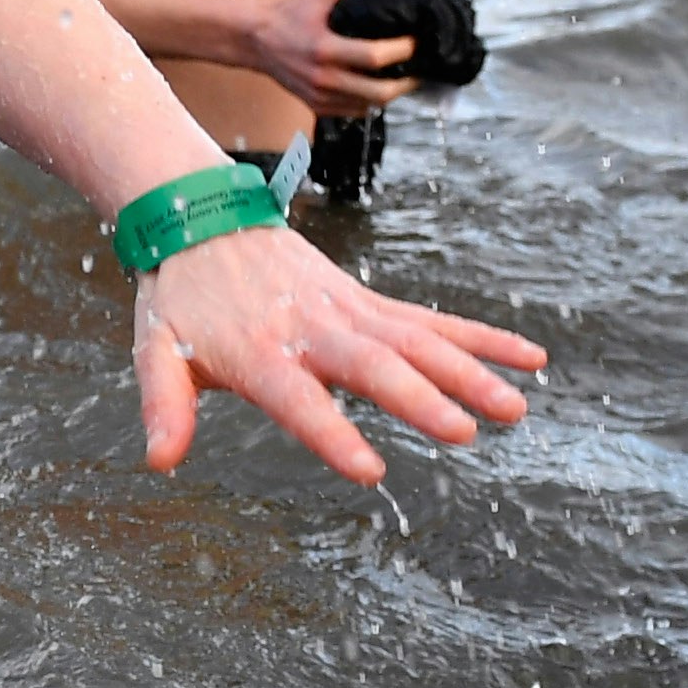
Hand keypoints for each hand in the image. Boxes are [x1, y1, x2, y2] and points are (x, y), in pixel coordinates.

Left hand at [131, 222, 544, 483]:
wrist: (202, 217)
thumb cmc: (181, 297)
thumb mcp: (156, 348)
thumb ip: (163, 404)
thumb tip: (158, 461)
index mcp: (260, 351)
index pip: (300, 400)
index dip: (333, 433)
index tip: (371, 470)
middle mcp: (313, 329)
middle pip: (373, 367)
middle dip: (421, 399)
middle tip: (465, 432)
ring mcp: (350, 311)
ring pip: (418, 343)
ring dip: (469, 373)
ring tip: (516, 409)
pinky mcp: (371, 303)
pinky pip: (434, 323)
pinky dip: (483, 339)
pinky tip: (531, 360)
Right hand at [238, 0, 421, 115]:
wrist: (255, 39)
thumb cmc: (290, 13)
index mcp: (324, 48)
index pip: (376, 56)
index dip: (403, 51)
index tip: (417, 42)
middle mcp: (322, 77)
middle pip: (379, 92)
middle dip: (407, 82)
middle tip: (420, 69)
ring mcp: (319, 95)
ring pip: (370, 106)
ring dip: (392, 93)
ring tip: (404, 78)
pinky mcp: (316, 105)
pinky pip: (354, 111)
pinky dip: (372, 101)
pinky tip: (379, 86)